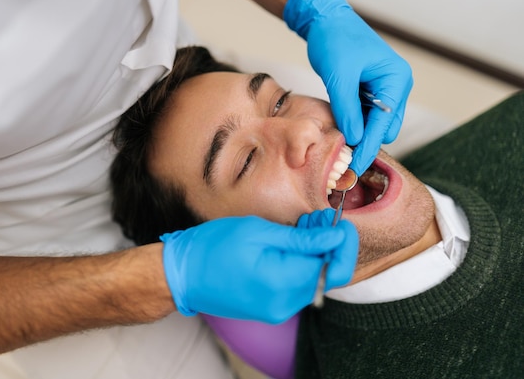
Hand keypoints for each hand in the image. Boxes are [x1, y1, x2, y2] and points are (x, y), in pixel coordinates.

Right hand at [160, 214, 357, 323]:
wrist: (181, 275)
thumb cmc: (212, 248)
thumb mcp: (258, 231)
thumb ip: (301, 238)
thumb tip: (335, 236)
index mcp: (282, 282)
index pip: (334, 268)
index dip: (344, 244)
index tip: (340, 222)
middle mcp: (284, 303)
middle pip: (326, 276)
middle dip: (330, 245)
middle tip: (321, 217)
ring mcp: (277, 309)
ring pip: (312, 280)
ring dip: (315, 252)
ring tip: (306, 224)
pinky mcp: (270, 307)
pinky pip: (296, 285)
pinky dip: (301, 264)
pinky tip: (292, 242)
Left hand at [283, 0, 412, 174]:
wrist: (327, 20)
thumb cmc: (335, 40)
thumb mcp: (339, 76)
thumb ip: (347, 109)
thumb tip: (354, 139)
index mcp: (396, 80)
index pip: (384, 124)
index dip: (368, 147)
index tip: (355, 169)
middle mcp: (396, 86)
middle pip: (385, 128)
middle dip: (366, 143)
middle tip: (342, 161)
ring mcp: (385, 89)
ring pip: (375, 124)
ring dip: (359, 135)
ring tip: (339, 149)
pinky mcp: (370, 91)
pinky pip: (365, 116)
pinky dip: (354, 124)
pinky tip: (339, 132)